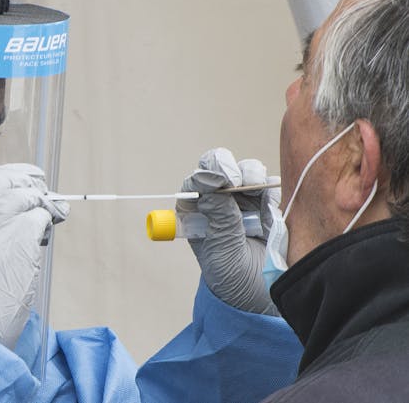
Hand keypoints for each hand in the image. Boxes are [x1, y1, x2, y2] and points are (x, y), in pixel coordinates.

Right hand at [0, 163, 68, 348]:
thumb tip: (3, 202)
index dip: (3, 178)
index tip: (15, 182)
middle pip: (6, 180)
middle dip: (26, 183)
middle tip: (38, 194)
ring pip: (28, 195)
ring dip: (40, 206)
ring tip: (42, 222)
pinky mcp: (21, 235)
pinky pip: (41, 217)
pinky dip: (45, 226)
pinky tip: (40, 240)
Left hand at [177, 148, 279, 314]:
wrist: (263, 300)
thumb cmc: (233, 281)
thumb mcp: (222, 252)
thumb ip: (220, 218)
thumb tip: (212, 185)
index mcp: (198, 213)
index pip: (196, 182)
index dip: (204, 175)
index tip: (217, 181)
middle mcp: (219, 203)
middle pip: (219, 167)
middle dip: (227, 167)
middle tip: (237, 181)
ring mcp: (245, 202)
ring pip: (246, 171)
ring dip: (250, 174)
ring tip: (255, 192)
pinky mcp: (269, 206)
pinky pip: (269, 185)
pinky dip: (270, 187)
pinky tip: (271, 206)